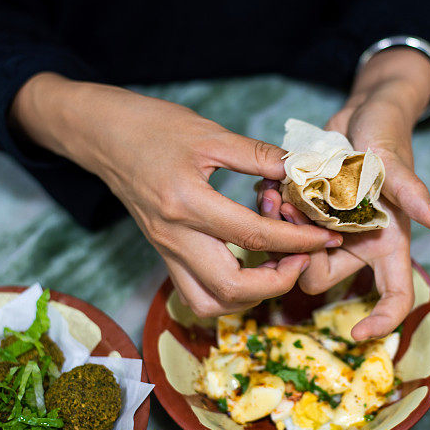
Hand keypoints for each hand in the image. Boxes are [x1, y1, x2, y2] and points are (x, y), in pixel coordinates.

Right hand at [11, 73, 342, 316]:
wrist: (103, 135)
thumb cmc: (152, 127)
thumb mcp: (210, 133)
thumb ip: (257, 155)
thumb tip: (300, 170)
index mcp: (186, 202)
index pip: (253, 235)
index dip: (298, 240)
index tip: (326, 237)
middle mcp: (173, 235)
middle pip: (230, 288)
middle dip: (278, 282)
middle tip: (304, 258)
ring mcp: (165, 250)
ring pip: (209, 303)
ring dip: (251, 296)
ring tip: (277, 267)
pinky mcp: (164, 253)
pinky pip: (196, 293)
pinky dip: (228, 294)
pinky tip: (250, 268)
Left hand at [258, 48, 429, 338]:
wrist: (361, 115)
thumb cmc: (388, 137)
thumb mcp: (395, 162)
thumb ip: (411, 191)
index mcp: (385, 242)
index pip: (394, 297)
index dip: (380, 322)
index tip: (355, 332)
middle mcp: (356, 243)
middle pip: (321, 276)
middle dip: (301, 254)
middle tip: (289, 213)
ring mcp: (328, 230)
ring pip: (294, 253)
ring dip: (279, 231)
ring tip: (275, 196)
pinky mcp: (306, 213)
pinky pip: (280, 228)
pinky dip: (271, 210)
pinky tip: (269, 188)